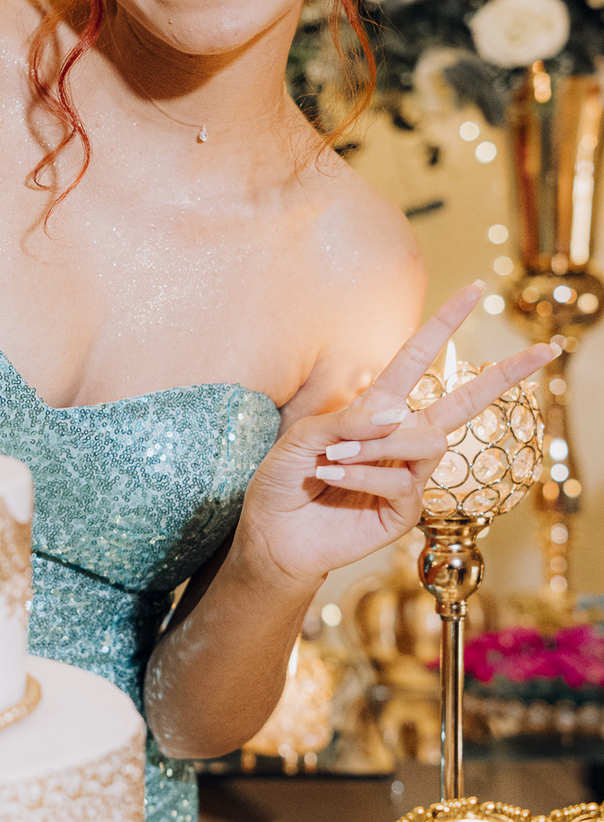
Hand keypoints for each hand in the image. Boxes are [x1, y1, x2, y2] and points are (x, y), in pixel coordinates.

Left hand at [235, 282, 556, 590]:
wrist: (276, 532)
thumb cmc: (286, 479)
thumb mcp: (304, 436)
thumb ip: (346, 420)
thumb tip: (398, 414)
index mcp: (377, 409)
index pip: (417, 359)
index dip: (444, 325)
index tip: (475, 290)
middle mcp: (400, 439)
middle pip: (464, 402)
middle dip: (505, 375)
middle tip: (545, 350)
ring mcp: (407, 475)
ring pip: (425, 442)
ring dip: (377, 445)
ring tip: (332, 458)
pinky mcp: (404, 510)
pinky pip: (400, 482)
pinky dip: (361, 474)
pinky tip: (331, 476)